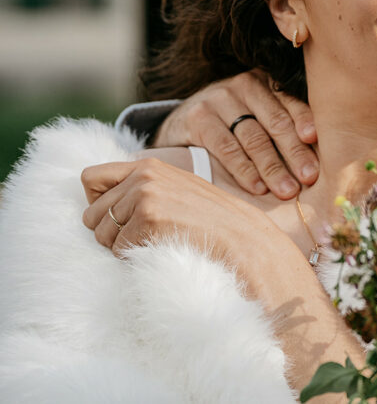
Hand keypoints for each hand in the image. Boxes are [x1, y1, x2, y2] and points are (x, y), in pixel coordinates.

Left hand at [80, 157, 285, 267]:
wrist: (241, 236)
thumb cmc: (210, 220)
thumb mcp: (176, 189)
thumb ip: (142, 188)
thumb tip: (98, 203)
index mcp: (148, 166)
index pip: (90, 178)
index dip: (97, 202)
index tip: (115, 215)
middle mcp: (142, 177)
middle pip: (91, 214)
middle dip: (109, 232)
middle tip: (141, 237)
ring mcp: (145, 197)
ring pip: (101, 235)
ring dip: (121, 247)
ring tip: (155, 242)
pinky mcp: (148, 220)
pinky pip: (119, 249)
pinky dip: (135, 257)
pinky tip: (161, 249)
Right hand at [152, 69, 318, 199]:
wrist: (184, 120)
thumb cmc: (235, 121)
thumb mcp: (259, 114)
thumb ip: (284, 124)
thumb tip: (320, 158)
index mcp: (266, 83)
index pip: (291, 103)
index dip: (305, 121)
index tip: (316, 140)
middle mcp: (244, 85)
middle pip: (276, 122)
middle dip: (295, 152)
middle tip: (310, 177)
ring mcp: (220, 100)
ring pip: (254, 138)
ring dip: (273, 168)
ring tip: (288, 190)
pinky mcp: (199, 118)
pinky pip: (227, 148)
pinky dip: (244, 170)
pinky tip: (257, 187)